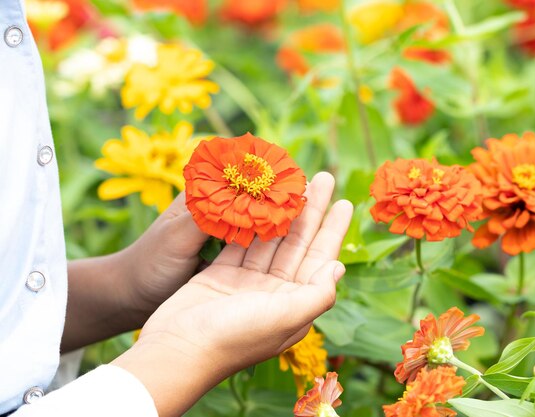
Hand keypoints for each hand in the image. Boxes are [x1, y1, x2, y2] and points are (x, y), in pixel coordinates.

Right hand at [112, 173, 352, 416]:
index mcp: (296, 304)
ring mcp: (247, 284)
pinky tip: (257, 199)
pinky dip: (248, 223)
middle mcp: (275, 294)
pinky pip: (240, 243)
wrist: (179, 349)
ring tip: (292, 181)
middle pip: (298, 244)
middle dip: (311, 211)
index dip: (333, 231)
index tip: (344, 202)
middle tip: (322, 177)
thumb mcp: (287, 317)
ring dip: (281, 211)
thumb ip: (318, 293)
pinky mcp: (220, 276)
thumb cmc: (237, 337)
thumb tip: (339, 266)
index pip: (321, 260)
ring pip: (270, 240)